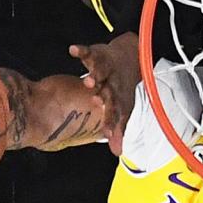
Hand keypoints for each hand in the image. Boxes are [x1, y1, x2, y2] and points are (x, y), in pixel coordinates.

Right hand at [68, 32, 139, 155]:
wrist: (129, 58)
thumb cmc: (120, 88)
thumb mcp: (120, 107)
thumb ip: (116, 129)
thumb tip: (118, 152)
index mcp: (116, 98)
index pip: (114, 112)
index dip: (110, 122)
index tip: (107, 133)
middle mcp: (111, 84)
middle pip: (107, 91)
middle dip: (103, 98)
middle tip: (97, 101)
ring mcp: (105, 69)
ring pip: (100, 71)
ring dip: (95, 75)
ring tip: (89, 80)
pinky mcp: (96, 55)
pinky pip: (88, 52)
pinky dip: (81, 50)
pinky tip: (73, 50)